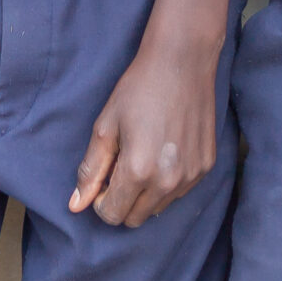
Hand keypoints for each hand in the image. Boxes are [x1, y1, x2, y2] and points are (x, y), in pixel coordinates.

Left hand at [68, 40, 219, 227]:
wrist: (182, 62)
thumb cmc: (139, 89)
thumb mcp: (105, 127)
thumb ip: (91, 170)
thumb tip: (76, 205)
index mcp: (138, 171)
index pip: (112, 215)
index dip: (101, 199)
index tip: (103, 175)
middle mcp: (168, 181)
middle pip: (135, 218)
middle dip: (122, 200)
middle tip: (120, 166)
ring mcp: (191, 176)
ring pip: (158, 207)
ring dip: (145, 192)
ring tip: (143, 154)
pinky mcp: (206, 167)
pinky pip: (179, 191)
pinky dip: (167, 181)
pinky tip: (164, 150)